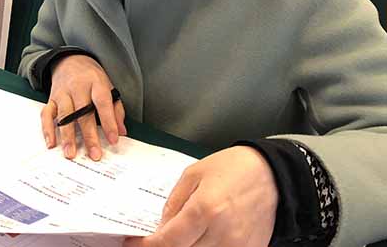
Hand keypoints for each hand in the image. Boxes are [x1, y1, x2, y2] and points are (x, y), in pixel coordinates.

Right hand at [41, 55, 125, 160]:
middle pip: (82, 113)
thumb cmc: (91, 78)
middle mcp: (78, 87)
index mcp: (96, 83)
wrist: (70, 60)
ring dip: (67, 136)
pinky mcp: (51, 98)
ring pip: (64, 116)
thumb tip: (121, 131)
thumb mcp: (108, 86)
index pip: (103, 103)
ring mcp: (62, 93)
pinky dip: (47, 129)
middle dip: (89, 135)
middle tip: (94, 154)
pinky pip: (47, 114)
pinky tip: (51, 143)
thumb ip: (116, 109)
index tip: (113, 139)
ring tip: (70, 153)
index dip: (109, 122)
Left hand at [125, 147, 277, 246]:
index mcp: (205, 210)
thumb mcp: (194, 175)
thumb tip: (161, 228)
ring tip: (178, 236)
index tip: (132, 243)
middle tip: (153, 239)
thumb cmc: (232, 168)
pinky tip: (198, 239)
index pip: (168, 241)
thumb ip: (174, 203)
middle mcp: (222, 234)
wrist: (274, 175)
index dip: (146, 246)